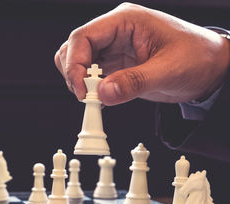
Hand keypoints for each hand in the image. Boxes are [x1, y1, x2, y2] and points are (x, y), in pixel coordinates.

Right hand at [55, 3, 229, 104]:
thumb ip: (135, 82)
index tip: (81, 88)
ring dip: (78, 81)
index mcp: (125, 21)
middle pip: (74, 49)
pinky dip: (89, 89)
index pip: (83, 37)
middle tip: (87, 95)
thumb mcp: (170, 70)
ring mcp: (113, 49)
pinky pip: (91, 76)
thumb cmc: (198, 57)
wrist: (210, 69)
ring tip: (94, 97)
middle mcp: (114, 33)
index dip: (75, 63)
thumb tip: (103, 93)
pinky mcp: (115, 66)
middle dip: (74, 73)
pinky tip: (100, 99)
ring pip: (77, 62)